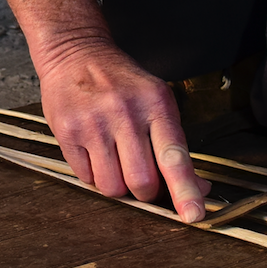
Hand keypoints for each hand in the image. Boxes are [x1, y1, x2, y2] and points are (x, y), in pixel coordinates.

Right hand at [38, 37, 211, 220]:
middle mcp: (124, 113)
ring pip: (112, 187)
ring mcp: (93, 123)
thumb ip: (174, 145)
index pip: (174, 156)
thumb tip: (199, 190)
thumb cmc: (122, 82)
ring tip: (114, 159)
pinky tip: (94, 150)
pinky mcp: (67, 132)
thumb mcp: (156, 101)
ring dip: (117, 184)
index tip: (194, 215)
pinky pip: (86, 178)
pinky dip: (94, 174)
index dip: (186, 190)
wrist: (75, 52)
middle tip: (141, 174)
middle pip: (142, 182)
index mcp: (155, 104)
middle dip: (145, 190)